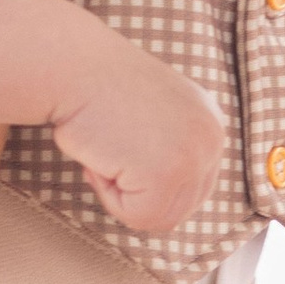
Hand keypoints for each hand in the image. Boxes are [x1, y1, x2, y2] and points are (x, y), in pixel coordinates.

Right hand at [48, 39, 226, 232]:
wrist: (72, 66)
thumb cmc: (95, 89)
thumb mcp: (151, 116)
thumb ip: (168, 147)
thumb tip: (160, 190)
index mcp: (210, 122)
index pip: (194, 187)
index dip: (149, 182)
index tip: (122, 150)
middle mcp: (212, 137)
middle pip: (181, 208)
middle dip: (137, 191)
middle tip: (108, 151)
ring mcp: (195, 155)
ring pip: (160, 217)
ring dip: (121, 194)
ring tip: (105, 152)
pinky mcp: (168, 172)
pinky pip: (138, 216)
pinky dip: (108, 195)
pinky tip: (100, 157)